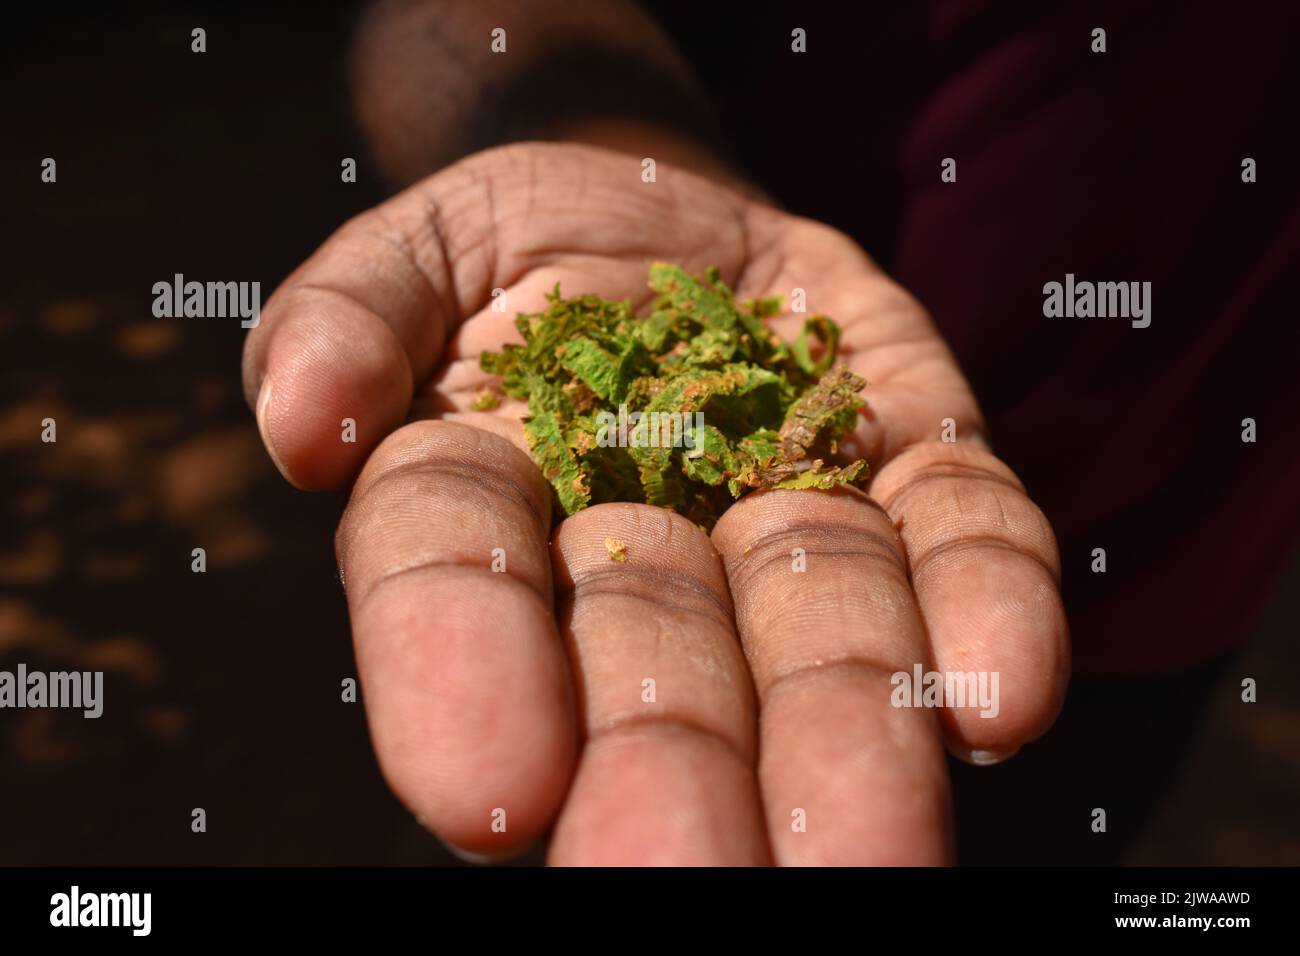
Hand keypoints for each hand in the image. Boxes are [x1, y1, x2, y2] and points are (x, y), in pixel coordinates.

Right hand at [242, 142, 1068, 863]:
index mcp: (493, 513)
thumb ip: (351, 316)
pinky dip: (983, 612)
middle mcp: (647, 552)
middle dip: (676, 775)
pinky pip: (963, 540)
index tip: (492, 794)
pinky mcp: (915, 461)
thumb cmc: (510, 244)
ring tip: (872, 851)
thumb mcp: (413, 252)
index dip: (464, 680)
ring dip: (846, 740)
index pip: (459, 596)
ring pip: (822, 640)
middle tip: (698, 884)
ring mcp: (790, 512)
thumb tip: (304, 422)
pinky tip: (1000, 701)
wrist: (662, 209)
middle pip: (659, 673)